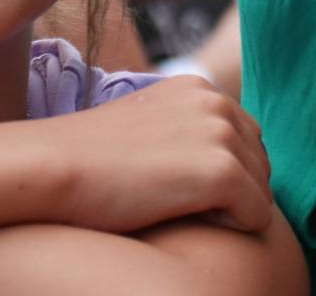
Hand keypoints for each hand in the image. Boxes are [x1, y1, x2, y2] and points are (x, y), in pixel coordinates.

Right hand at [40, 75, 273, 234]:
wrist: (53, 166)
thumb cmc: (89, 157)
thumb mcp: (146, 125)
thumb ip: (186, 129)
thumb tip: (218, 160)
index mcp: (199, 87)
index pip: (245, 140)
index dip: (218, 171)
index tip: (172, 179)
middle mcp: (216, 101)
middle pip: (259, 166)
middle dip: (231, 190)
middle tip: (172, 195)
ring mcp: (222, 134)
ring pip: (262, 193)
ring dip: (228, 210)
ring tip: (174, 203)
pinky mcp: (222, 171)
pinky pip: (258, 217)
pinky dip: (230, 228)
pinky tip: (183, 216)